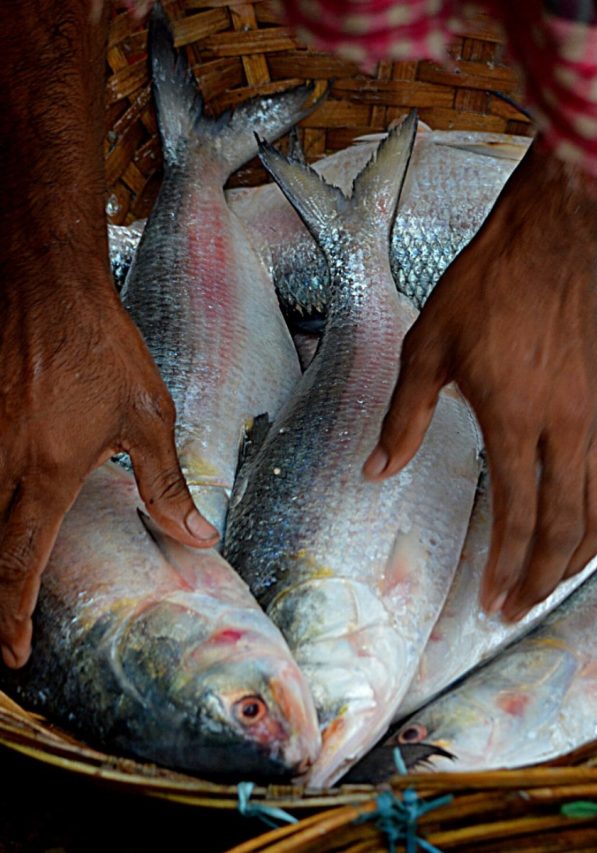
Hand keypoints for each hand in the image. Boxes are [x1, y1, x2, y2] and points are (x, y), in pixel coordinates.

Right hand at [0, 277, 218, 668]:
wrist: (48, 287)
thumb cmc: (102, 349)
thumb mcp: (147, 417)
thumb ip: (165, 485)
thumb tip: (198, 536)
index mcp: (48, 472)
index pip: (19, 561)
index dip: (13, 614)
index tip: (14, 652)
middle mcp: (2, 461)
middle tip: (3, 632)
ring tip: (4, 583)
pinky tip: (4, 510)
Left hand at [364, 140, 596, 620]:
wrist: (546, 243)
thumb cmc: (482, 291)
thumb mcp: (426, 351)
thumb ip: (404, 419)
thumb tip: (377, 471)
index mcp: (513, 416)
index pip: (516, 514)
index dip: (506, 565)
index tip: (492, 600)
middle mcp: (562, 426)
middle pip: (564, 526)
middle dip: (542, 577)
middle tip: (519, 608)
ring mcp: (594, 415)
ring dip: (577, 555)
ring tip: (552, 583)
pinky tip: (582, 527)